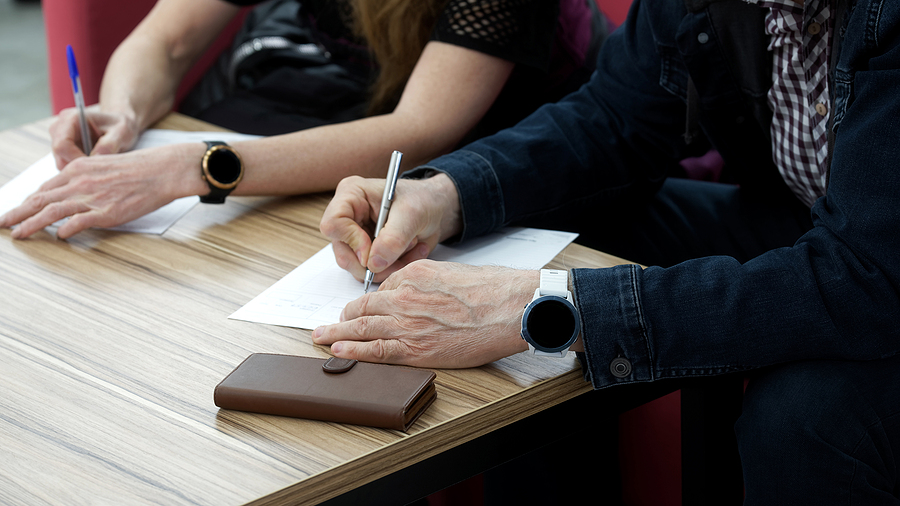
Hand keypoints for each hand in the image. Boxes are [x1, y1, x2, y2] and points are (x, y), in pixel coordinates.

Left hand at [0, 142, 206, 238]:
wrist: (161, 170)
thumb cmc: (139, 169)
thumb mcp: (105, 166)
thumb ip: (86, 179)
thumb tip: (74, 194)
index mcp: (78, 169)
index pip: (45, 188)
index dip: (28, 201)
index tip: (18, 210)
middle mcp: (80, 182)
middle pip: (40, 199)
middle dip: (18, 213)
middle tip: (3, 223)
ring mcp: (92, 197)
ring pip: (51, 211)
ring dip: (31, 224)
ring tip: (18, 234)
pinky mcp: (106, 211)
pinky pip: (78, 222)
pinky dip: (65, 230)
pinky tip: (59, 237)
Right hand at [49, 106, 139, 167]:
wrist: (118, 127)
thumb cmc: (120, 126)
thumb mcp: (122, 132)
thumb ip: (109, 144)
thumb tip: (95, 158)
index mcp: (70, 118)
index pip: (62, 145)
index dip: (76, 160)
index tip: (96, 167)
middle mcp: (59, 128)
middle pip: (60, 157)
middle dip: (79, 167)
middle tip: (100, 167)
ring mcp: (58, 139)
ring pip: (62, 164)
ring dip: (80, 169)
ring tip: (99, 162)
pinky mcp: (62, 150)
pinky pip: (66, 166)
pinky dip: (80, 169)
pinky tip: (95, 163)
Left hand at [312, 260, 536, 367]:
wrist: (510, 307)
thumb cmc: (492, 289)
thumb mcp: (452, 272)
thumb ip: (427, 283)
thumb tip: (418, 295)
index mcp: (413, 275)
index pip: (381, 290)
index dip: (368, 302)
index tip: (360, 309)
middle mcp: (404, 297)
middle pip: (364, 308)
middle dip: (344, 316)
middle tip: (328, 324)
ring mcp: (407, 323)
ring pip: (362, 328)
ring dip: (337, 333)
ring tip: (321, 337)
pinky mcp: (416, 348)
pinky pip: (376, 350)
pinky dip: (354, 351)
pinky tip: (340, 350)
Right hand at [319, 174, 462, 282]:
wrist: (435, 209)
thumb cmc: (422, 200)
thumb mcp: (412, 214)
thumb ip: (393, 238)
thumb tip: (373, 264)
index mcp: (351, 195)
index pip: (333, 224)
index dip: (352, 241)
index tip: (374, 252)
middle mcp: (348, 216)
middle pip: (342, 252)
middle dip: (373, 263)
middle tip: (400, 257)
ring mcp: (355, 236)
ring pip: (357, 267)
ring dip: (388, 267)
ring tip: (411, 249)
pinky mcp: (366, 253)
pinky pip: (372, 273)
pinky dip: (393, 269)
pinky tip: (409, 254)